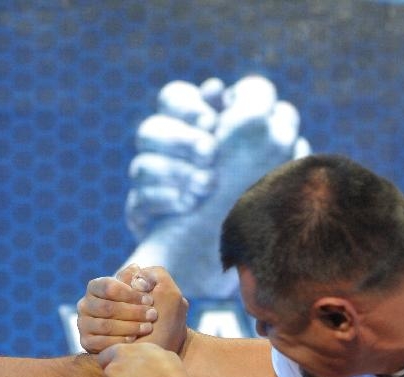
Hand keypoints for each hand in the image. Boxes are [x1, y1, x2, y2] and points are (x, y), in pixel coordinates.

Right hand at [77, 265, 188, 353]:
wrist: (155, 342)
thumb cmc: (155, 314)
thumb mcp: (161, 291)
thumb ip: (151, 275)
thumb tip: (136, 269)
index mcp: (98, 286)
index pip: (110, 287)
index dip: (130, 294)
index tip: (150, 300)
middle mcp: (87, 303)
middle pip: (107, 307)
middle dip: (133, 312)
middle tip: (153, 316)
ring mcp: (84, 323)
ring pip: (104, 325)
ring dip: (129, 326)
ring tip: (147, 328)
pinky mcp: (86, 342)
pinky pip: (99, 342)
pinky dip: (118, 341)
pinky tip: (134, 340)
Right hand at [123, 75, 308, 298]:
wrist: (255, 258)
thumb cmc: (265, 198)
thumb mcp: (265, 151)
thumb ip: (247, 113)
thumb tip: (216, 90)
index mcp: (197, 130)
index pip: (175, 100)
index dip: (189, 106)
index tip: (213, 122)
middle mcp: (168, 156)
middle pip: (151, 129)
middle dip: (181, 139)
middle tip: (210, 153)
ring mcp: (152, 187)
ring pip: (142, 164)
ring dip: (175, 172)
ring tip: (206, 188)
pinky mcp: (143, 217)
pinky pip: (138, 201)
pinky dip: (165, 200)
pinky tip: (188, 207)